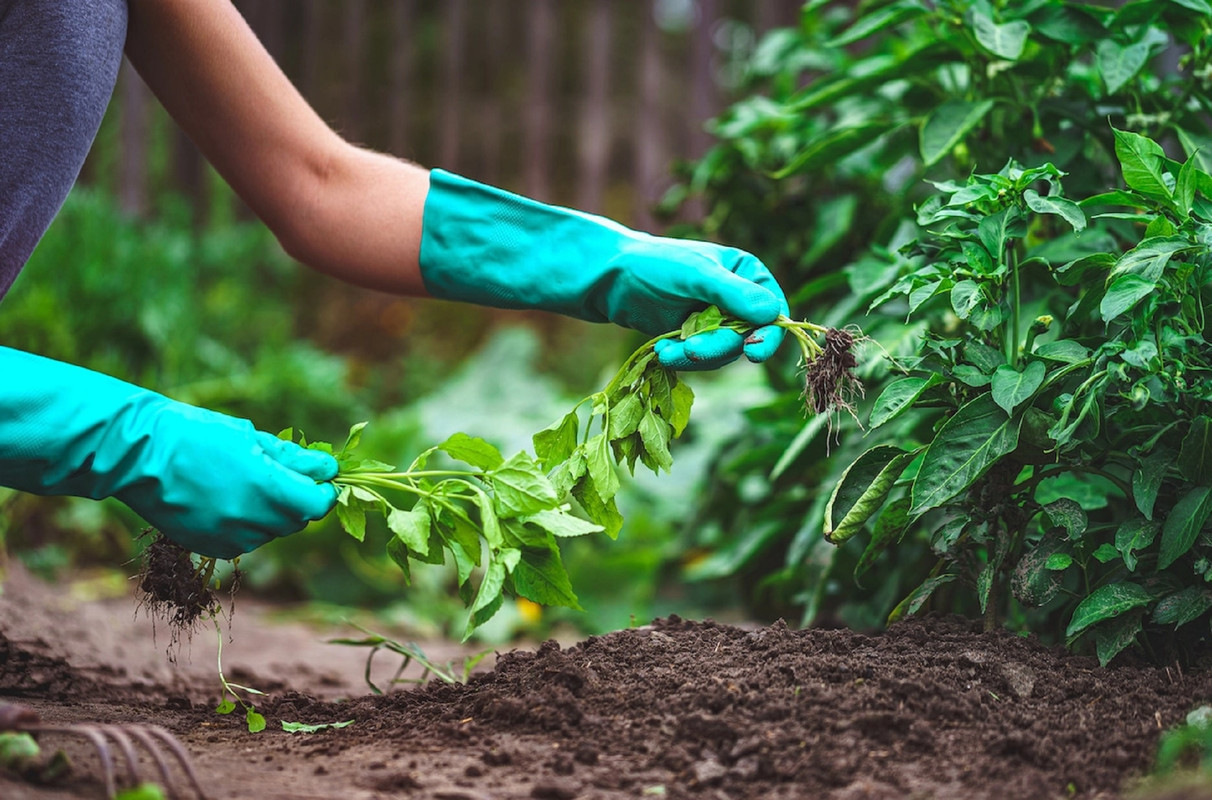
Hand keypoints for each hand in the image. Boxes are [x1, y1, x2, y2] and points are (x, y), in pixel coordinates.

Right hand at [0, 348, 337, 558]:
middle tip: (286, 476)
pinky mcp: (210, 547)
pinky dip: (247, 525)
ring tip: (247, 484)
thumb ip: (293, 459)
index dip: (324, 492)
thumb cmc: (195, 435)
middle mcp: (250, 519)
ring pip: (272, 533)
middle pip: (298, 521)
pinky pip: (245, 541)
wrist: (137, 455)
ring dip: (273, 514)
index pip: (317, 504)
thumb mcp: (249, 437)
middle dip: (299, 501)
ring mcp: (229, 537)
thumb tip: (328, 469)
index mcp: (265, 488)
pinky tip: (227, 501)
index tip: (320, 478)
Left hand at [419, 169, 787, 369]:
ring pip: (725, 354)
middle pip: (750, 338)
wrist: (610, 279)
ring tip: (669, 348)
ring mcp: (716, 320)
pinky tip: (662, 351)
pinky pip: (702, 360)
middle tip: (691, 349)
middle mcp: (737, 298)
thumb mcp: (695, 275)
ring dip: (698, 356)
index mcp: (747, 274)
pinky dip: (683, 360)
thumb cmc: (653, 265)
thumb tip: (773, 314)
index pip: (774, 309)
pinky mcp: (694, 337)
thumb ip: (732, 294)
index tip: (754, 351)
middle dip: (719, 347)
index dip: (769, 334)